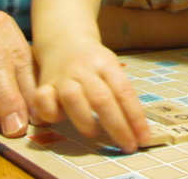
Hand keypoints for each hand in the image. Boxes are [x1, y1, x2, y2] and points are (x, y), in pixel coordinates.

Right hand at [32, 39, 149, 153]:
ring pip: (73, 98)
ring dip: (86, 121)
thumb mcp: (112, 69)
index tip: (144, 139)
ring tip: (95, 134)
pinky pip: (43, 100)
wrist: (64, 40)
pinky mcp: (44, 85)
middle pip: (102, 98)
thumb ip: (120, 94)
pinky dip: (51, 113)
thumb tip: (138, 130)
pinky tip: (59, 121)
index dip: (135, 118)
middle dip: (117, 127)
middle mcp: (84, 69)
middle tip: (128, 146)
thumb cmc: (94, 63)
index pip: (124, 92)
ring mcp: (63, 77)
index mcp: (106, 64)